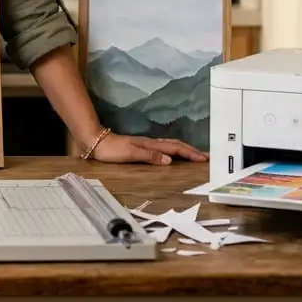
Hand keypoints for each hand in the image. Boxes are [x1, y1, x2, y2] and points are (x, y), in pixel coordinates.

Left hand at [88, 132, 207, 165]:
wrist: (96, 142)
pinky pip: (164, 148)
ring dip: (184, 150)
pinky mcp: (142, 147)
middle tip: (206, 157)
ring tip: (195, 156)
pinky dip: (174, 151)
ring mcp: (147, 145)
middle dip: (192, 151)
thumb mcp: (130, 154)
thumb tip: (169, 160)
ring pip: (171, 146)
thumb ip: (149, 156)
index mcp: (150, 145)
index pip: (175, 148)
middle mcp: (151, 143)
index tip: (204, 159)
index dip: (190, 153)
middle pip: (176, 145)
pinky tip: (173, 155)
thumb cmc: (111, 150)